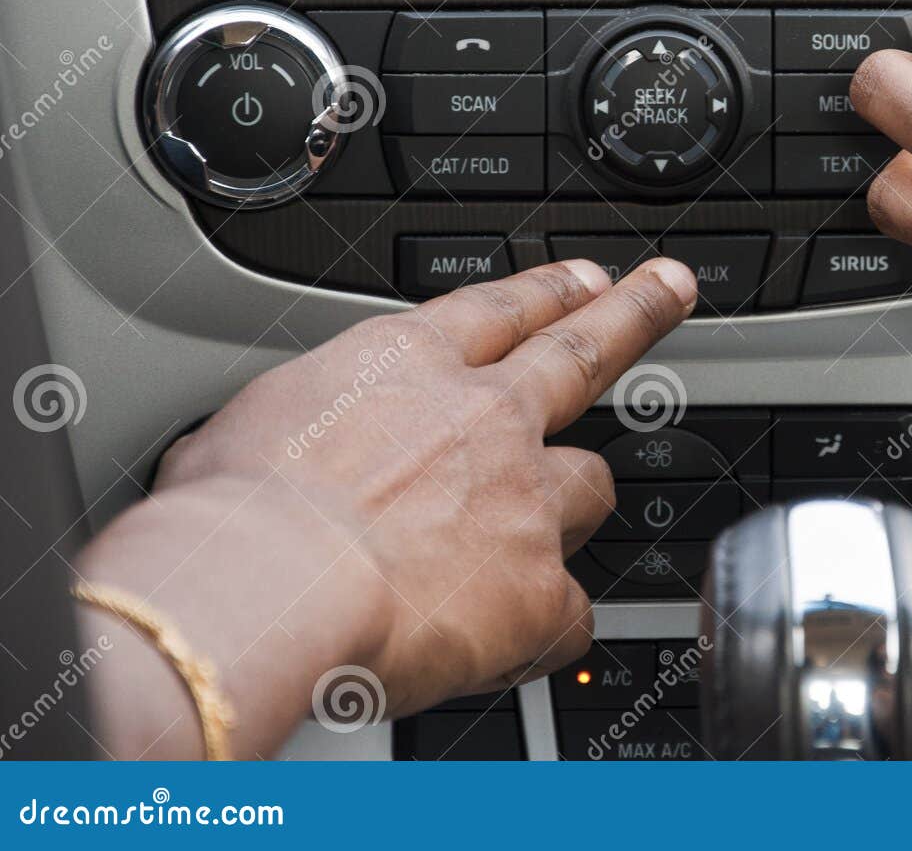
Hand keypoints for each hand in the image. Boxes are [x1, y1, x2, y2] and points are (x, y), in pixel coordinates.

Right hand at [75, 256, 697, 757]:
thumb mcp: (250, 426)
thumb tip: (296, 449)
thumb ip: (309, 427)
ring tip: (536, 539)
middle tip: (670, 287)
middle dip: (636, 313)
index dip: (550, 290)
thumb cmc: (231, 514)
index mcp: (406, 368)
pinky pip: (571, 612)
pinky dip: (547, 628)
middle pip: (584, 349)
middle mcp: (483, 418)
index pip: (499, 310)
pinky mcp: (540, 585)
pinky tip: (519, 642)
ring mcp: (524, 497)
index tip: (586, 278)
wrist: (261, 585)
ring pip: (589, 487)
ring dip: (571, 507)